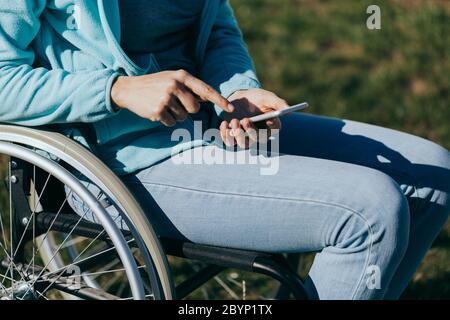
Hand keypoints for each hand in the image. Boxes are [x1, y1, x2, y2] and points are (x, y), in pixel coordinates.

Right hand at [111, 70, 233, 126]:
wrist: (129, 89)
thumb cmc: (155, 84)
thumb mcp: (173, 79)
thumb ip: (189, 88)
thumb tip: (208, 99)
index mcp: (181, 76)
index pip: (205, 89)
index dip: (220, 100)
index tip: (231, 108)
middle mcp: (175, 85)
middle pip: (195, 108)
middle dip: (187, 109)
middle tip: (174, 102)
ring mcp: (166, 98)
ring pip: (183, 117)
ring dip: (175, 114)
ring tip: (163, 104)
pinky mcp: (158, 110)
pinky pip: (171, 123)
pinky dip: (165, 120)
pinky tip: (157, 111)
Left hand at [220, 88, 288, 147]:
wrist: (240, 98)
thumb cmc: (257, 98)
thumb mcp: (268, 97)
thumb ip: (278, 103)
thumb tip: (288, 109)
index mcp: (270, 125)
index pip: (274, 130)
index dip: (271, 127)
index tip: (268, 120)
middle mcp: (259, 134)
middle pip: (257, 140)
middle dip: (251, 131)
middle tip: (245, 119)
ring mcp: (246, 137)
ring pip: (243, 145)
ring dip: (238, 134)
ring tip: (235, 120)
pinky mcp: (234, 136)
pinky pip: (229, 143)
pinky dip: (226, 135)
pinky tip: (225, 123)